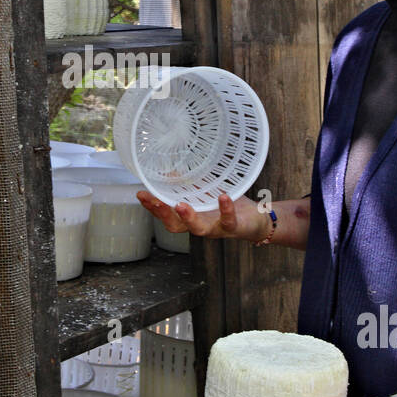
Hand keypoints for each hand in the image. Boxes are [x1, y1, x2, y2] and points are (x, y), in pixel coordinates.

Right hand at [135, 190, 267, 242]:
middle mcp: (200, 226)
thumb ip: (189, 183)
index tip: (140, 193)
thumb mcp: (206, 191)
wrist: (256, 219)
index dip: (152, 206)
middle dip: (162, 213)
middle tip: (152, 199)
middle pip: (175, 225)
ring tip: (180, 205)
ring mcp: (216, 228)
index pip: (166, 215)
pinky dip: (225, 209)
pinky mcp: (234, 227)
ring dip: (188, 217)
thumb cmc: (228, 205)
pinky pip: (228, 220)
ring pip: (198, 228)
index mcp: (191, 217)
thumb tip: (170, 168)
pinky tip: (222, 196)